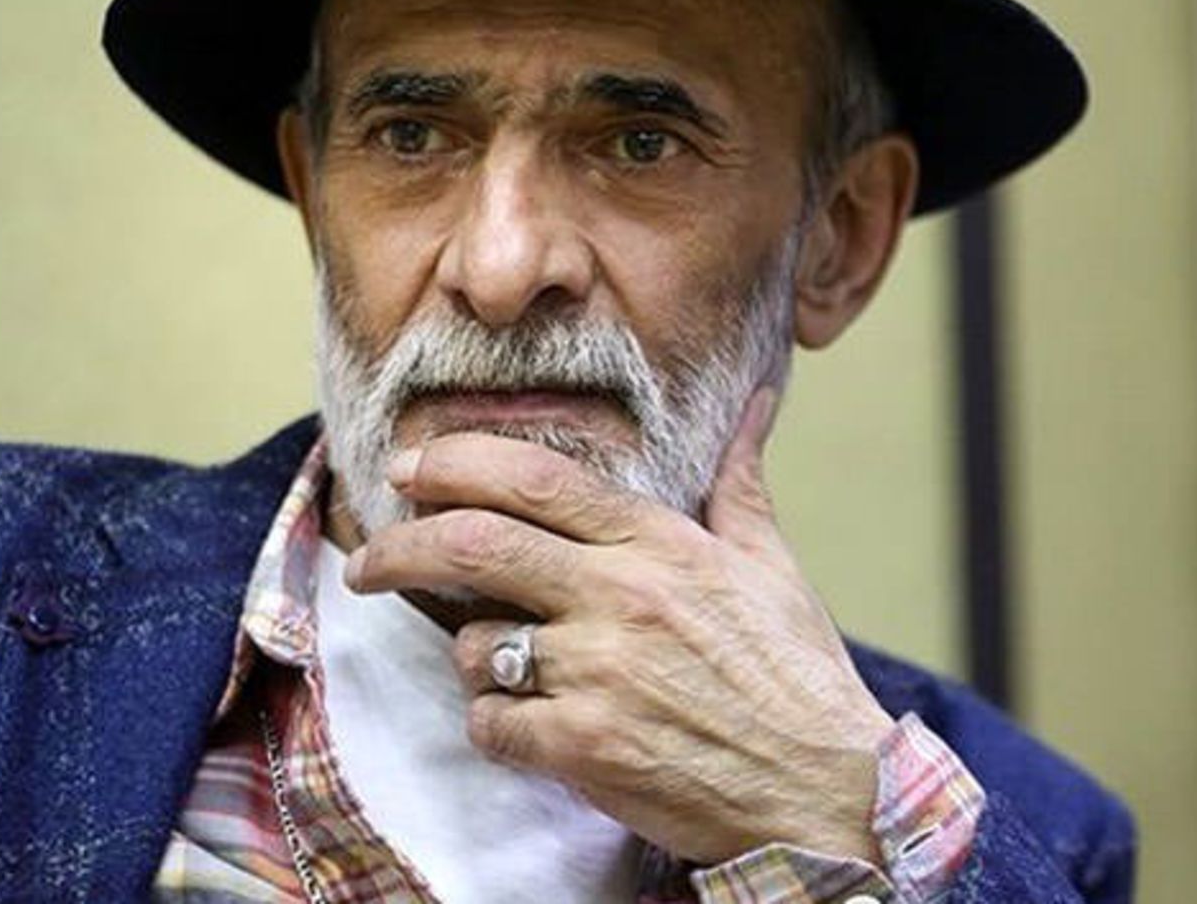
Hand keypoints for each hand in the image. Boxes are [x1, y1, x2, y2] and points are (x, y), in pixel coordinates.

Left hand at [344, 387, 895, 865]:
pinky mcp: (583, 749)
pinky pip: (490, 723)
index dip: (454, 463)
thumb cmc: (797, 679)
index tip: (408, 468)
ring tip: (518, 672)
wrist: (827, 795)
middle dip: (400, 546)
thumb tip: (754, 402)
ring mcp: (598, 674)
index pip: (533, 479)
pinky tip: (532, 729)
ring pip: (473, 643)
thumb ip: (739, 481)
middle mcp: (621, 598)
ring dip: (474, 656)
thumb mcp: (772, 566)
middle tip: (368, 558)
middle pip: (472, 545)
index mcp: (660, 545)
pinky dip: (494, 726)